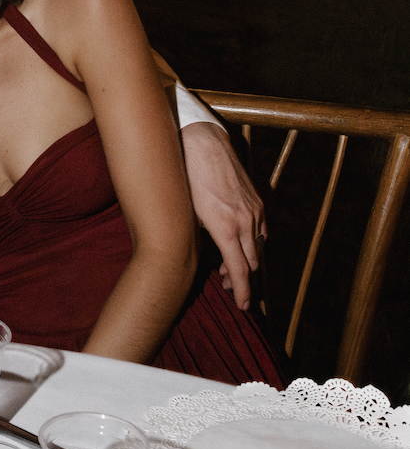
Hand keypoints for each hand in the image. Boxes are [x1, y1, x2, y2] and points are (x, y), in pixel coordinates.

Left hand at [181, 121, 265, 308]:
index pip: (240, 270)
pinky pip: (261, 229)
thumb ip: (200, 238)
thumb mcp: (187, 214)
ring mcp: (253, 210)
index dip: (243, 292)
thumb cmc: (187, 179)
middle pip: (251, 263)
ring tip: (229, 268)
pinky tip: (242, 245)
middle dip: (241, 279)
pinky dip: (253, 242)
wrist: (201, 143)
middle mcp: (245, 221)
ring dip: (247, 260)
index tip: (244, 306)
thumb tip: (199, 258)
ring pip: (257, 247)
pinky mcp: (256, 200)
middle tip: (227, 287)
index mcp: (225, 229)